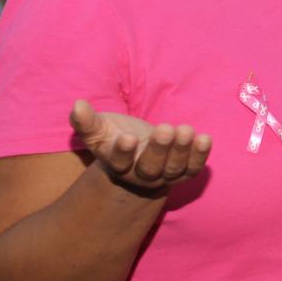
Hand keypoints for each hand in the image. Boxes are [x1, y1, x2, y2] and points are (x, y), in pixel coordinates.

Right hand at [69, 100, 212, 194]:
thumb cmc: (114, 137)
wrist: (139, 155)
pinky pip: (193, 168)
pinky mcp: (183, 172)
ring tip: (185, 130)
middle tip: (165, 129)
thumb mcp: (99, 130)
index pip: (120, 163)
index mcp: (118, 165)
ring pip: (174, 169)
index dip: (123, 152)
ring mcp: (164, 175)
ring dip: (181, 151)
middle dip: (159, 150)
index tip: (128, 137)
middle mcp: (141, 174)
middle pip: (150, 168)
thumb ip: (86, 121)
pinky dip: (200, 156)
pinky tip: (205, 138)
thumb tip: (77, 105)